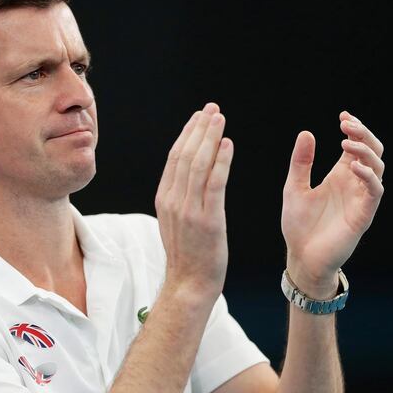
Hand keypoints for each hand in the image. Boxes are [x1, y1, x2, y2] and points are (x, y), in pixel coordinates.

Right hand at [155, 103, 233, 299]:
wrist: (189, 283)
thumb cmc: (188, 254)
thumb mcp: (176, 221)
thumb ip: (180, 197)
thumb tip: (190, 175)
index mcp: (164, 199)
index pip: (175, 158)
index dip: (187, 134)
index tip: (199, 117)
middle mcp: (173, 201)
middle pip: (185, 155)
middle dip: (199, 129)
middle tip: (212, 109)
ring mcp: (189, 210)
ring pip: (198, 165)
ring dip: (209, 138)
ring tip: (219, 119)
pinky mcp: (207, 220)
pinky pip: (214, 184)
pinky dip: (221, 161)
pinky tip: (228, 145)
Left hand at [282, 111, 384, 296]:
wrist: (302, 256)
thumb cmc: (299, 225)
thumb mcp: (294, 187)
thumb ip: (301, 163)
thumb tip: (306, 133)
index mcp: (340, 175)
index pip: (355, 146)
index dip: (355, 129)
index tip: (343, 116)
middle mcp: (354, 184)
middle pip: (372, 152)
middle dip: (364, 135)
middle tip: (347, 125)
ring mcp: (360, 199)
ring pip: (377, 168)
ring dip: (365, 152)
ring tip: (347, 143)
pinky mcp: (363, 215)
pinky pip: (374, 192)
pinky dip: (368, 177)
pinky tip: (354, 167)